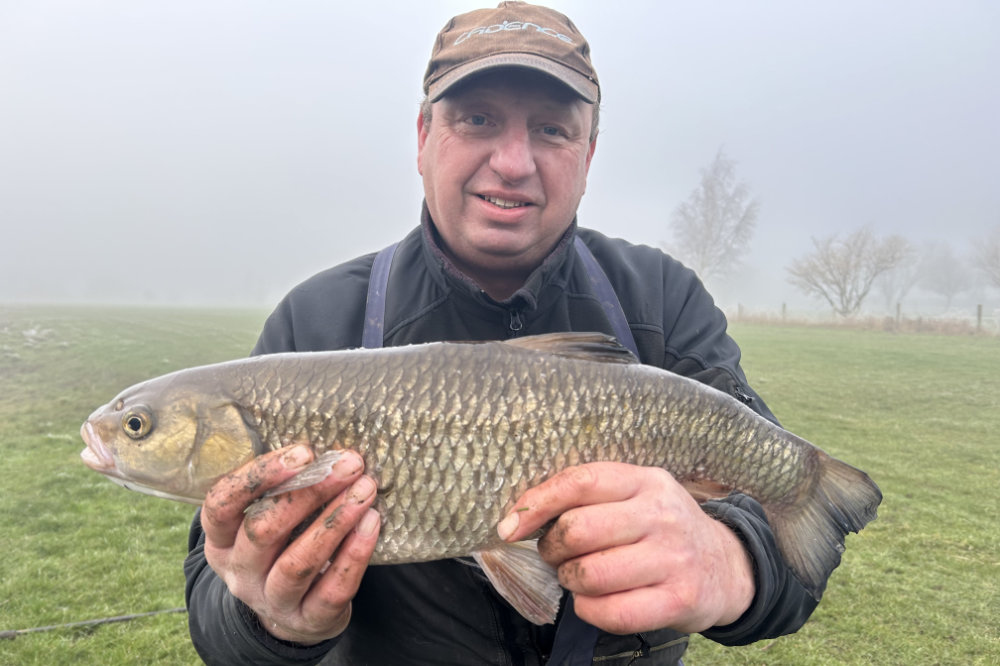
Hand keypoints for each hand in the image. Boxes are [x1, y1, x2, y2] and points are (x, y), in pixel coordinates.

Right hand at [200, 445, 379, 644]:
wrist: (294, 614)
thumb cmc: (284, 546)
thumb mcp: (266, 519)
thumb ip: (282, 487)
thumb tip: (327, 444)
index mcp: (222, 539)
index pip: (222, 504)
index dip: (261, 476)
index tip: (305, 451)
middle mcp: (240, 572)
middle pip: (263, 531)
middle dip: (309, 493)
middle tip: (349, 464)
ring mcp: (271, 601)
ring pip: (298, 563)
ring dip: (335, 522)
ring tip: (365, 491)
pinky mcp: (309, 620)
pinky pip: (332, 590)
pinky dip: (355, 555)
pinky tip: (372, 524)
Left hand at [497, 462, 753, 634]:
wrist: (726, 566)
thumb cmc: (660, 528)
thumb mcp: (636, 495)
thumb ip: (588, 497)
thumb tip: (519, 517)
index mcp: (645, 480)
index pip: (581, 481)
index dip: (537, 503)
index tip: (511, 526)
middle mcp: (661, 514)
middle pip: (579, 529)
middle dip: (553, 548)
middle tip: (557, 555)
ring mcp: (673, 558)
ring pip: (590, 574)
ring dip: (570, 580)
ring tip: (578, 577)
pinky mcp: (679, 599)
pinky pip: (612, 612)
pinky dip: (588, 610)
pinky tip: (593, 601)